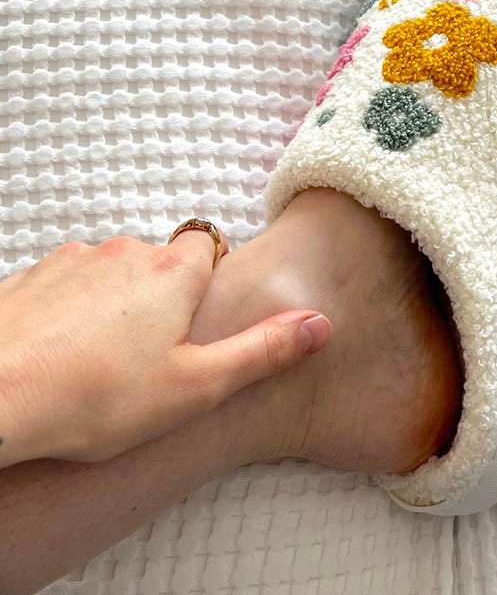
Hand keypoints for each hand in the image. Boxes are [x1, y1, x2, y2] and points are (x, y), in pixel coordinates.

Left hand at [0, 230, 331, 467]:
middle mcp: (125, 252)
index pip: (208, 245)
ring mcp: (71, 260)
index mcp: (174, 272)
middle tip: (150, 358)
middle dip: (159, 300)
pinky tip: (57, 358)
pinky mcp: (27, 278)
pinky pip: (62, 287)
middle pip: (158, 263)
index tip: (196, 323)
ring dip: (110, 306)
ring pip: (108, 275)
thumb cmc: (93, 398)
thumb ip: (263, 350)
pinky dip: (65, 314)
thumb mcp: (196, 387)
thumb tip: (320, 324)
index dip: (208, 282)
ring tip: (98, 365)